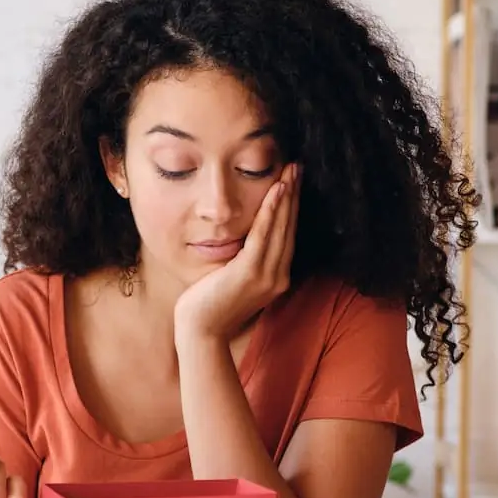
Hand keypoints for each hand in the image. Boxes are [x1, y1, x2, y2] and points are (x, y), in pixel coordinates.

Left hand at [173, 161, 300, 344]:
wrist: (200, 331)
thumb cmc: (210, 304)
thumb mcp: (233, 278)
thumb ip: (245, 260)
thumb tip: (244, 239)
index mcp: (276, 277)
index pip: (286, 235)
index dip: (291, 206)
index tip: (293, 181)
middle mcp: (277, 277)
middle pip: (289, 228)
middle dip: (294, 195)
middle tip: (298, 166)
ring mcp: (267, 276)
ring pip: (280, 228)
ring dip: (287, 197)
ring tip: (291, 171)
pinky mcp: (250, 273)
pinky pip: (263, 236)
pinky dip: (271, 212)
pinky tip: (276, 191)